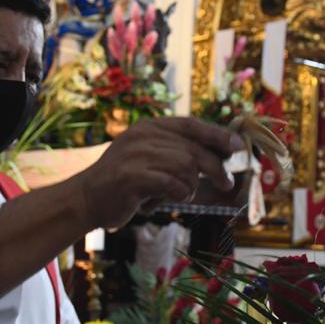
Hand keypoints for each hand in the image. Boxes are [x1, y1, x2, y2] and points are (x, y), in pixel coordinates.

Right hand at [75, 117, 243, 229]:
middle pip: (194, 149)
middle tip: (227, 183)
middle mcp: (143, 136)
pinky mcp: (131, 176)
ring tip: (181, 194)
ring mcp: (136, 155)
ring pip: (185, 167)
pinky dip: (178, 194)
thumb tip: (220, 156)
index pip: (192, 125)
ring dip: (191, 186)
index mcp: (150, 127)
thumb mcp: (151, 158)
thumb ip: (178, 152)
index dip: (218, 135)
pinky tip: (173, 198)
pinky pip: (171, 184)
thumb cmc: (125, 183)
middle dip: (216, 168)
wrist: (86, 198)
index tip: (238, 147)